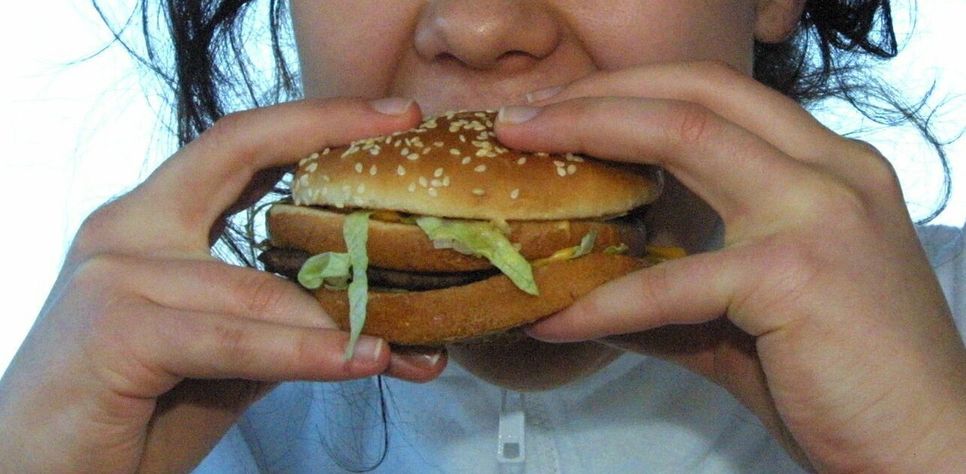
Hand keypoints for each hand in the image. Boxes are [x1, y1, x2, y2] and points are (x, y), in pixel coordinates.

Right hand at [0, 98, 446, 472]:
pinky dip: (301, 351)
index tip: (391, 115)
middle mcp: (128, 228)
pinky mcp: (112, 330)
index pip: (241, 147)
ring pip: (256, 284)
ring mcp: (114, 273)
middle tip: (407, 124)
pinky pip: (232, 337)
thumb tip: (386, 318)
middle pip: (236, 149)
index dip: (316, 121)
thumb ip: (291, 320)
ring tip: (412, 330)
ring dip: (344, 311)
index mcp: (154, 221)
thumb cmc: (139, 410)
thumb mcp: (231, 353)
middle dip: (327, 128)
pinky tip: (359, 358)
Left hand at [496, 62, 965, 471]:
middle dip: (599, 94)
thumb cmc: (846, 377)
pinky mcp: (797, 275)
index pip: (718, 95)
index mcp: (825, 167)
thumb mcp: (751, 314)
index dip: (632, 92)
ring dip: (589, 138)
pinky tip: (554, 318)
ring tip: (520, 158)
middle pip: (698, 93)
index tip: (560, 112)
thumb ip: (678, 286)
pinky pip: (674, 279)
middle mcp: (831, 169)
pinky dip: (604, 300)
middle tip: (522, 118)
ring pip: (688, 137)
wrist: (924, 449)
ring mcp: (820, 212)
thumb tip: (592, 285)